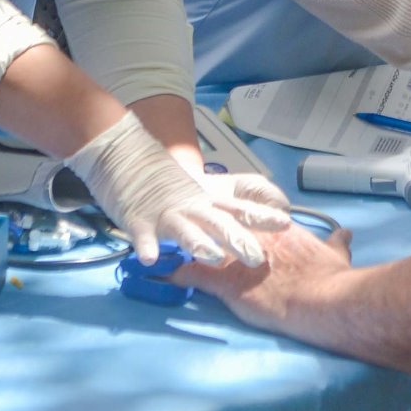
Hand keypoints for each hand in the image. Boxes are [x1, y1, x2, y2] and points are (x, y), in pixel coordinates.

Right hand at [68, 114, 289, 267]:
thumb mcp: (198, 190)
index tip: (286, 222)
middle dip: (238, 240)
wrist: (123, 152)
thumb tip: (258, 216)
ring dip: (199, 243)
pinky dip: (146, 246)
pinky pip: (142, 235)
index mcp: (205, 200)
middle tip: (257, 258)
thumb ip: (223, 204)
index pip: (239, 207)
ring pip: (185, 229)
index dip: (262, 215)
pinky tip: (150, 258)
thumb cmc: (161, 178)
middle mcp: (190, 206)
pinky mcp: (137, 219)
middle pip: (218, 222)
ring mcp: (164, 213)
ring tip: (212, 257)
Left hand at [172, 224, 354, 330]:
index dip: (235, 217)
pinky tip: (165, 276)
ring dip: (186, 244)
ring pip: (201, 244)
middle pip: (220, 223)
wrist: (319, 299)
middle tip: (187, 220)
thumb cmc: (328, 278)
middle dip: (203, 222)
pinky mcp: (225, 284)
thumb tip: (345, 235)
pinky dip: (178, 275)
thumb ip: (337, 244)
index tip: (225, 217)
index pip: (249, 216)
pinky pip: (194, 275)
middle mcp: (251, 237)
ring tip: (169, 241)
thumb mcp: (335, 256)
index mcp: (276, 230)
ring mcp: (235, 259)